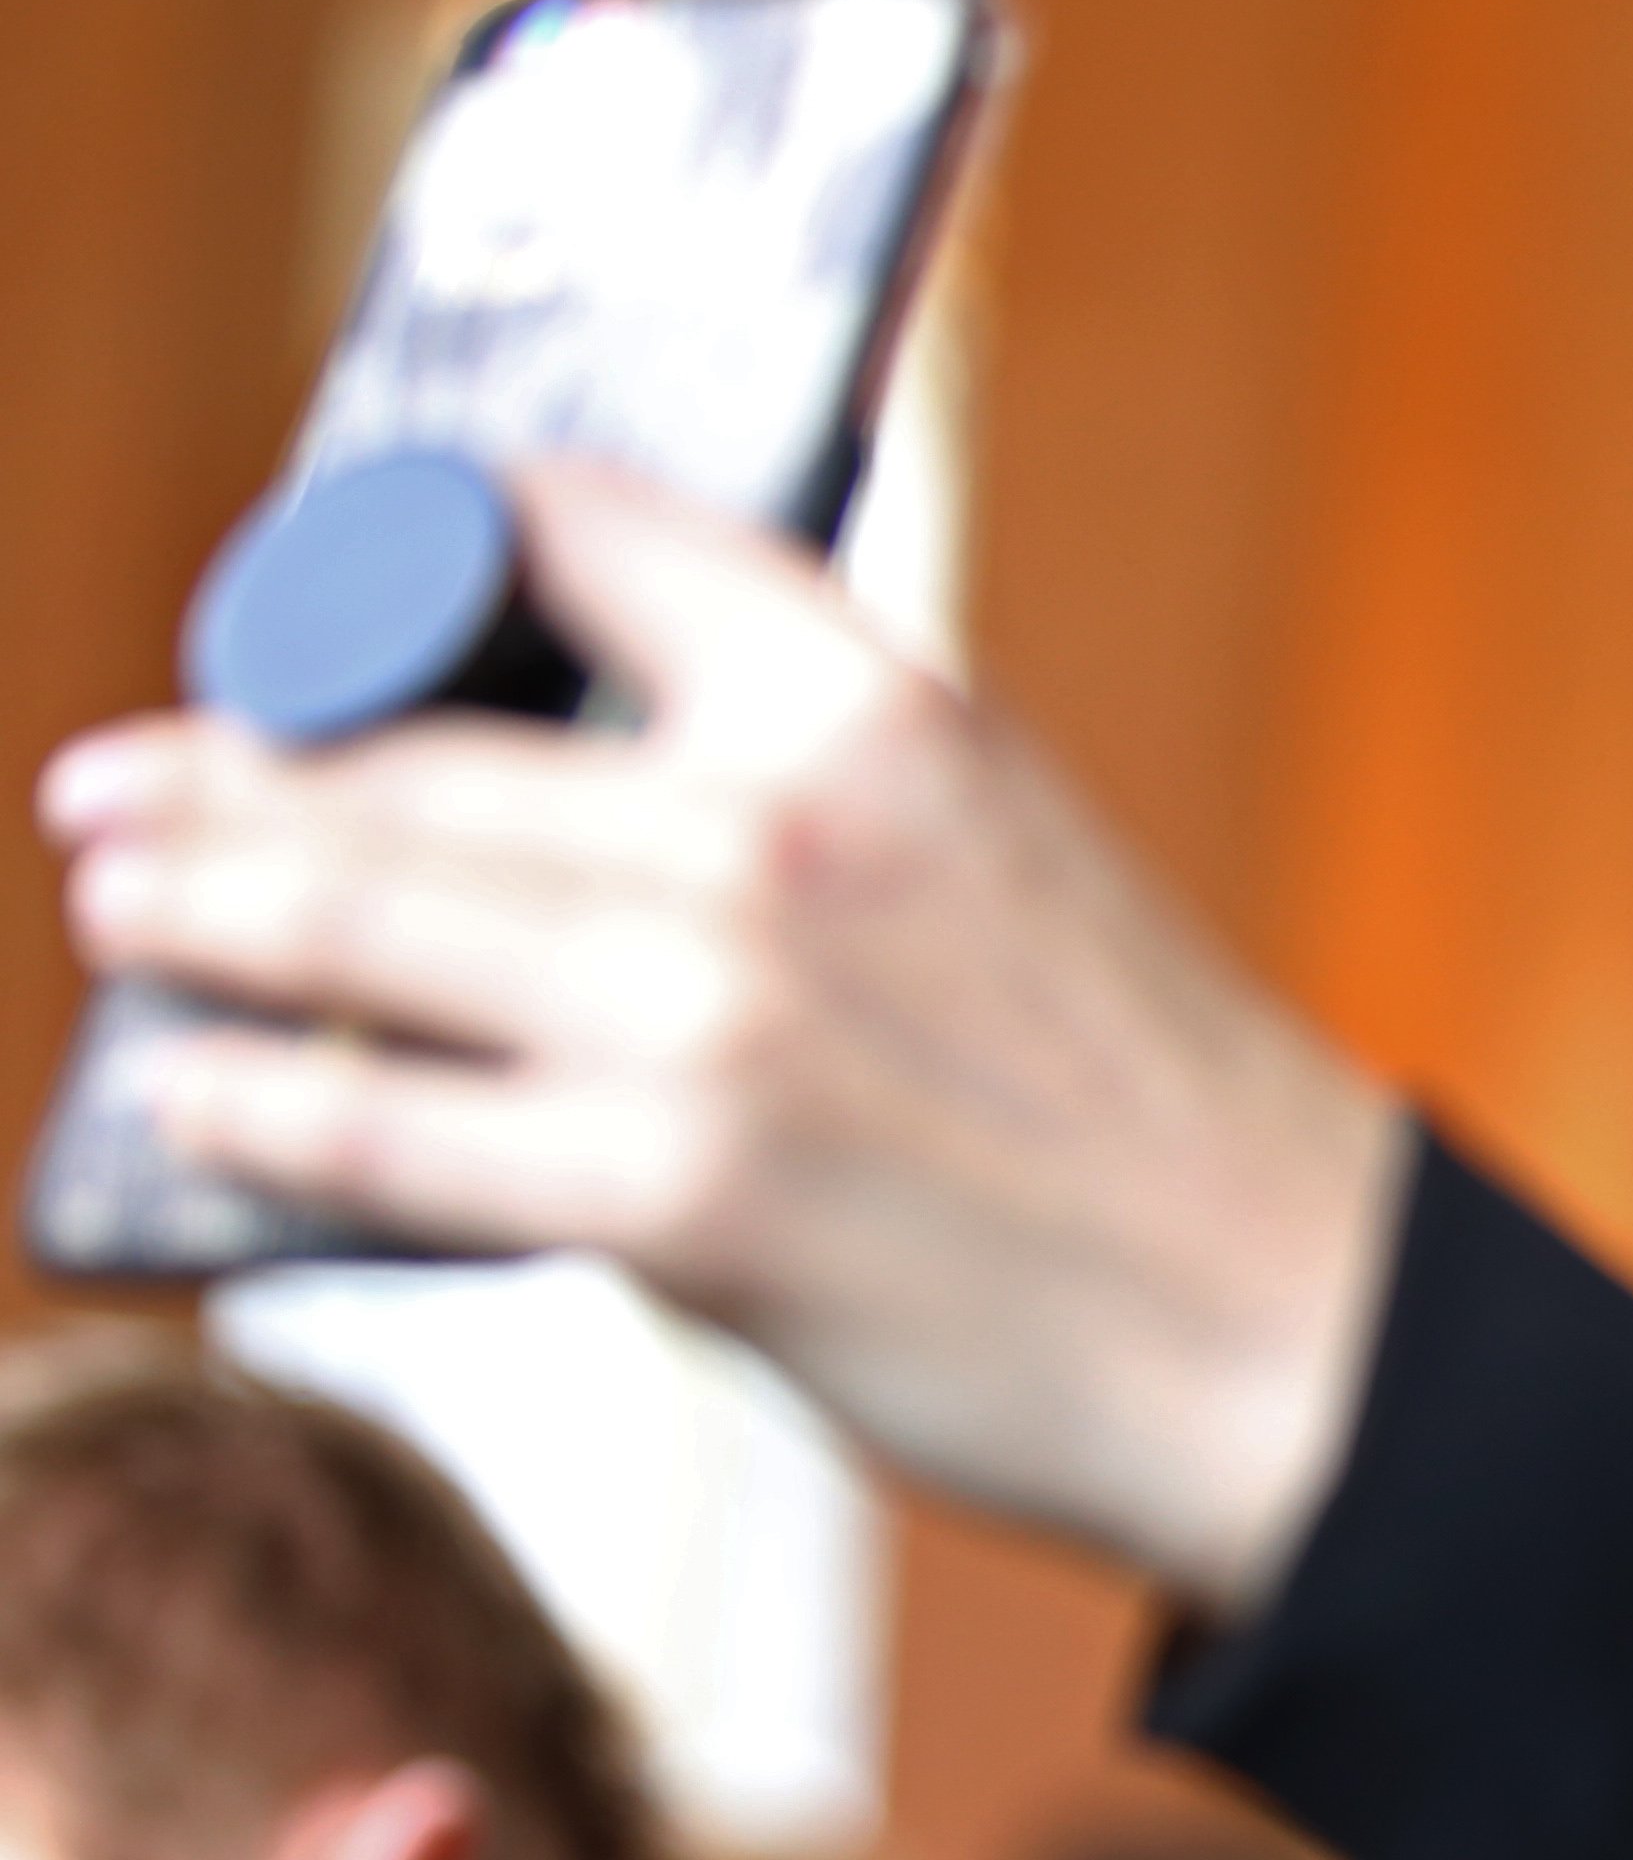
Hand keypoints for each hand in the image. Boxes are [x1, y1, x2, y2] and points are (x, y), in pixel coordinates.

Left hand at [40, 458, 1403, 1611]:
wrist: (1286, 1329)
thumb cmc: (1140, 1123)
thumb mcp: (994, 860)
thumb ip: (794, 804)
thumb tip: (545, 825)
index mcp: (873, 707)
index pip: (576, 530)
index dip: (409, 540)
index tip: (316, 583)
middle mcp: (776, 824)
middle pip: (407, 751)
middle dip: (230, 767)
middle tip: (120, 789)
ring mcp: (713, 1009)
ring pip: (353, 913)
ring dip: (191, 908)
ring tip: (120, 905)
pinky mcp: (674, 1190)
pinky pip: (378, 1124)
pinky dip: (248, 1101)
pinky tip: (187, 1092)